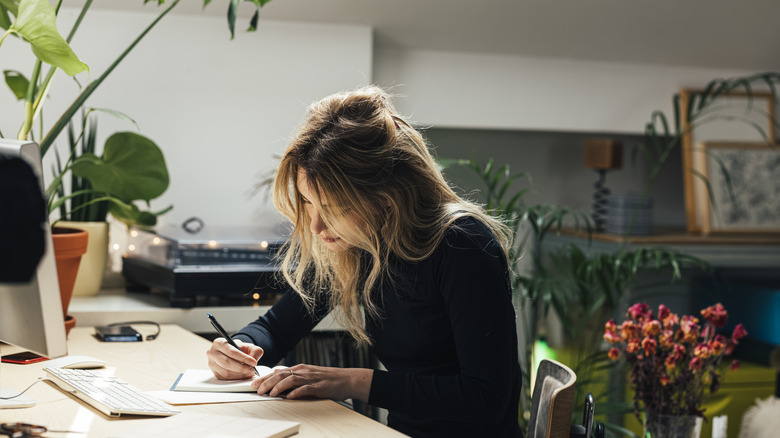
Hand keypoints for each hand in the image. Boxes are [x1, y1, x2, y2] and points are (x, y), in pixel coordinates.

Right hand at [207, 338, 263, 379]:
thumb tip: (254, 358)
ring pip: (226, 372)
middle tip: (252, 370)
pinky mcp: (214, 373)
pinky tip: (244, 375)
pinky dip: (236, 378)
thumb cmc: (240, 349)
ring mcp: (212, 364)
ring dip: (239, 374)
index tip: (253, 362)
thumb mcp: (249, 346)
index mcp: (219, 343)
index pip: (231, 351)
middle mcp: (212, 353)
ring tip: (249, 373)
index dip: (243, 358)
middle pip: (226, 363)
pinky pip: (225, 378)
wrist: (233, 354)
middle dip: (241, 368)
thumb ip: (255, 350)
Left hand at [251, 364, 372, 402]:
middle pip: (281, 374)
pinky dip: (296, 392)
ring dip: (278, 387)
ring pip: (290, 379)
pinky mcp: (319, 386)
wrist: (347, 379)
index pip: (278, 372)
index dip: (265, 377)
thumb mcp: (309, 375)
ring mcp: (311, 378)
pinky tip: (289, 397)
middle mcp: (304, 371)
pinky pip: (305, 388)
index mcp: (300, 368)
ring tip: (268, 393)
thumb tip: (278, 378)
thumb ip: (295, 376)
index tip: (254, 383)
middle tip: (257, 389)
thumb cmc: (328, 379)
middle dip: (267, 382)